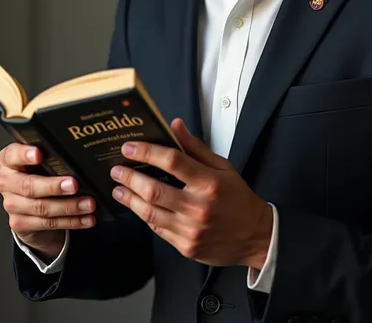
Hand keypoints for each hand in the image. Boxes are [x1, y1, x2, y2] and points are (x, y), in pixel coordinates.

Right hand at [0, 143, 96, 260]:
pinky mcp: (19, 223)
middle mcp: (7, 182)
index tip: (39, 154)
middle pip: (28, 185)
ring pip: (41, 207)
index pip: (12, 154)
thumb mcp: (43, 162)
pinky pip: (48, 223)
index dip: (24, 154)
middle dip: (54, 186)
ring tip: (88, 204)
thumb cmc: (40, 174)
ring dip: (69, 207)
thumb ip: (53, 157)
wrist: (29, 207)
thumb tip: (82, 157)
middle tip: (74, 185)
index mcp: (9, 161)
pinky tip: (86, 218)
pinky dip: (71, 221)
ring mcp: (11, 204)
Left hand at [110, 119, 272, 268]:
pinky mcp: (185, 246)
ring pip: (150, 212)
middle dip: (130, 177)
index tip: (129, 147)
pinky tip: (136, 205)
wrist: (255, 237)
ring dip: (130, 198)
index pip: (172, 162)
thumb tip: (175, 126)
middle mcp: (198, 207)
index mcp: (209, 183)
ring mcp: (190, 230)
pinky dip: (144, 215)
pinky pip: (157, 229)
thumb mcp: (223, 167)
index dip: (147, 152)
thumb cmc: (238, 199)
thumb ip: (195, 148)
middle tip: (116, 169)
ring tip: (118, 188)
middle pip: (154, 190)